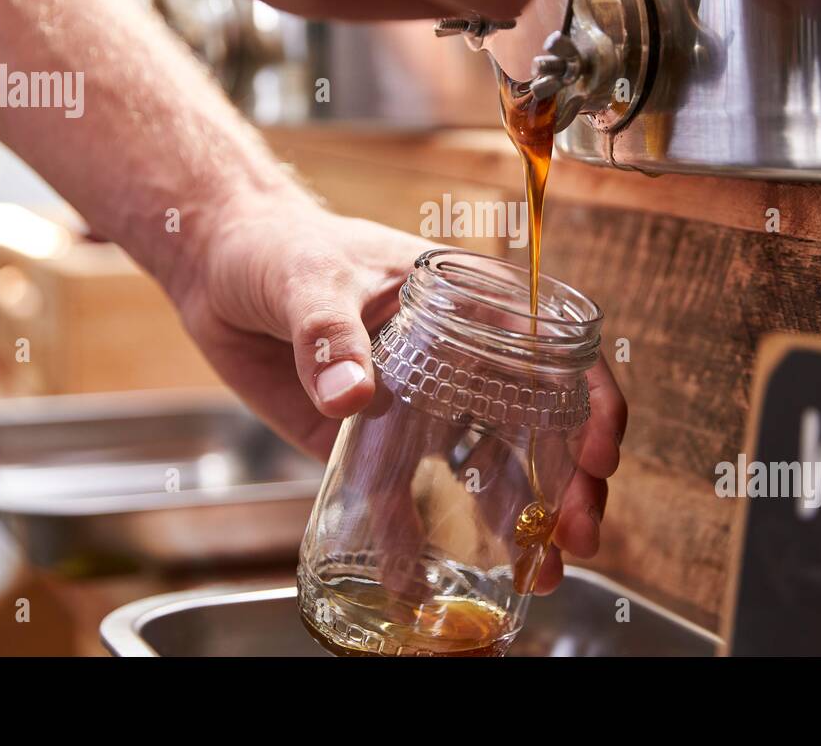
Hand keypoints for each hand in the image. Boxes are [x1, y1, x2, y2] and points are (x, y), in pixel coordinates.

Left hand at [171, 195, 624, 591]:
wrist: (221, 270)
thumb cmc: (281, 248)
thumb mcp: (311, 281)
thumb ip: (329, 334)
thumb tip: (353, 395)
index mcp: (468, 304)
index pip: (556, 351)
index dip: (592, 402)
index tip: (600, 454)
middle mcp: (460, 360)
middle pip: (539, 423)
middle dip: (569, 481)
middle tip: (577, 533)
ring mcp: (421, 405)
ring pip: (489, 465)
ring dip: (520, 517)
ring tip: (540, 570)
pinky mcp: (374, 442)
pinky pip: (409, 492)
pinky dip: (424, 535)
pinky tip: (432, 571)